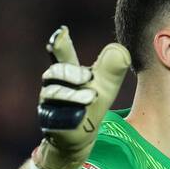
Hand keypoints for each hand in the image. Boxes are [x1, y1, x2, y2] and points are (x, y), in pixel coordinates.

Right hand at [35, 25, 130, 168]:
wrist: (79, 136)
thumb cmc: (90, 105)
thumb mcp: (106, 86)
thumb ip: (112, 68)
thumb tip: (121, 50)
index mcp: (67, 72)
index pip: (62, 54)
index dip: (60, 43)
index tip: (62, 33)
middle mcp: (53, 85)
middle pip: (55, 72)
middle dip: (72, 73)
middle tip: (90, 77)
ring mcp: (49, 103)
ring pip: (53, 94)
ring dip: (72, 95)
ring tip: (91, 97)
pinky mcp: (49, 123)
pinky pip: (54, 117)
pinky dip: (66, 116)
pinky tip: (79, 116)